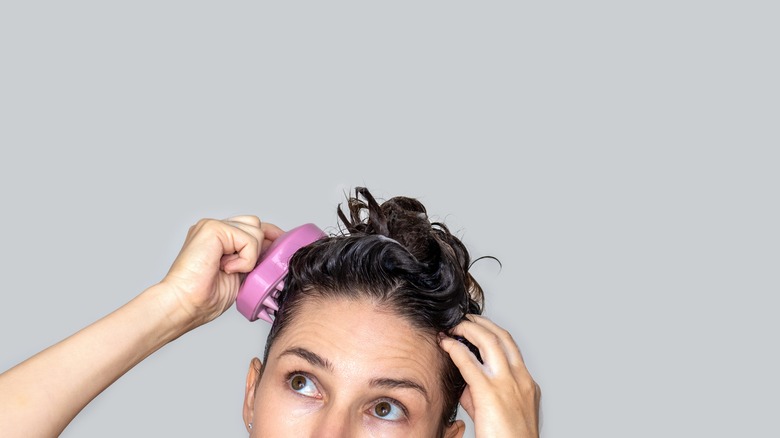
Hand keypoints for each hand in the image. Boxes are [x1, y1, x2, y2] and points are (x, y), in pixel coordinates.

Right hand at [160, 216, 283, 328]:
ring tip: (229, 270)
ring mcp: (212, 226)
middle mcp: (214, 228)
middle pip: (255, 224)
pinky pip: (248, 240)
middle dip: (260, 247)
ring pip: (255, 230)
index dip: (269, 236)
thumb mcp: (240, 274)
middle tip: (245, 270)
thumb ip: (252, 257)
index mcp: (218, 238)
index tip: (281, 248)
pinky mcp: (213, 228)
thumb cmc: (204, 297)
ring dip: (250, 256)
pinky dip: (245, 259)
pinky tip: (227, 268)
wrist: (184, 305)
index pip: (251, 227)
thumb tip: (274, 249)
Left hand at [440, 315, 540, 437]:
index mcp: (527, 384)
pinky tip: (445, 344)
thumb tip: (464, 383)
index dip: (493, 333)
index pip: (511, 348)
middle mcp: (520, 379)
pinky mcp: (490, 392)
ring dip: (469, 329)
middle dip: (482, 323)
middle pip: (502, 337)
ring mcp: (507, 384)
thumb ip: (482, 394)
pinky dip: (455, 349)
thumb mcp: (499, 412)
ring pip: (489, 341)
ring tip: (454, 327)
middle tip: (464, 319)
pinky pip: (469, 362)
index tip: (478, 328)